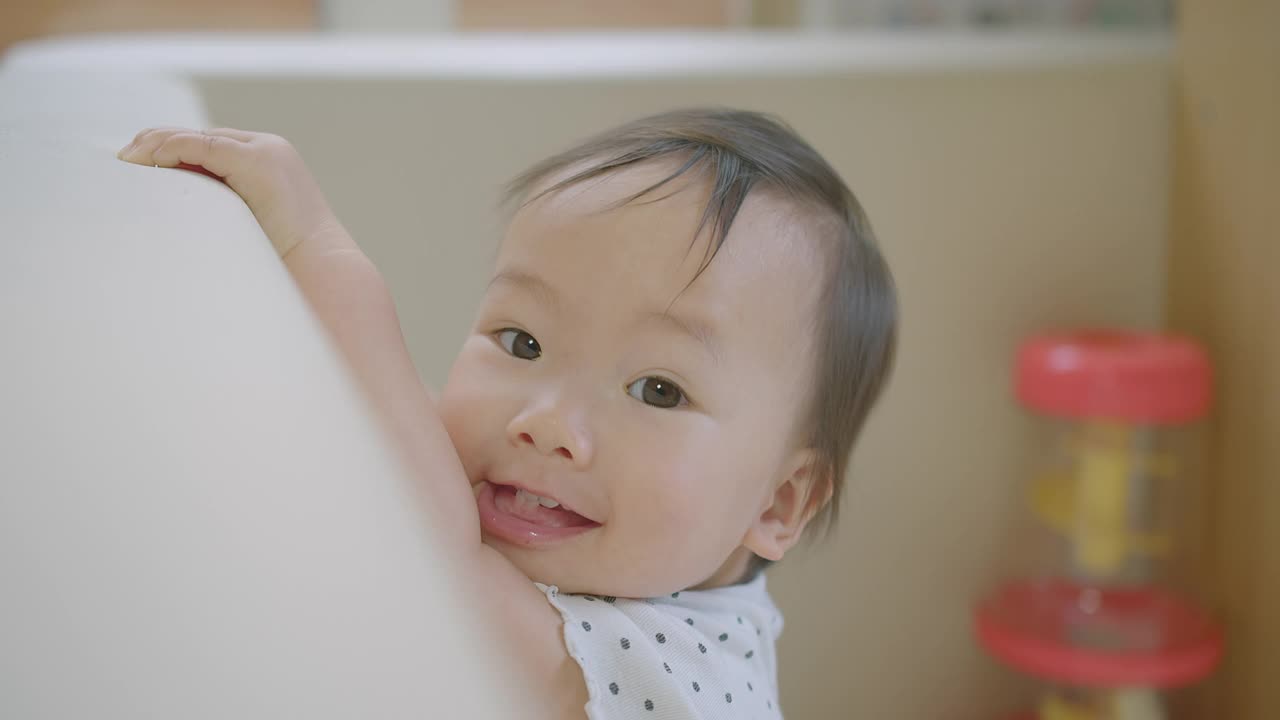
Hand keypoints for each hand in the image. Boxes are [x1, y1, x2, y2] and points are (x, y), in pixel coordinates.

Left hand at [118, 128, 343, 256]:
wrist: (322, 272)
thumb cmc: (285, 265)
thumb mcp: (243, 229)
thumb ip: (217, 210)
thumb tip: (174, 217)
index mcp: (266, 163)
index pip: (206, 145)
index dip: (167, 150)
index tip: (134, 166)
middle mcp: (267, 149)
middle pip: (198, 135)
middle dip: (156, 143)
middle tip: (123, 161)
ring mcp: (265, 152)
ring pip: (196, 136)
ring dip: (156, 145)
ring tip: (127, 162)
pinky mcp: (258, 161)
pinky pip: (201, 146)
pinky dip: (171, 150)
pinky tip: (148, 162)